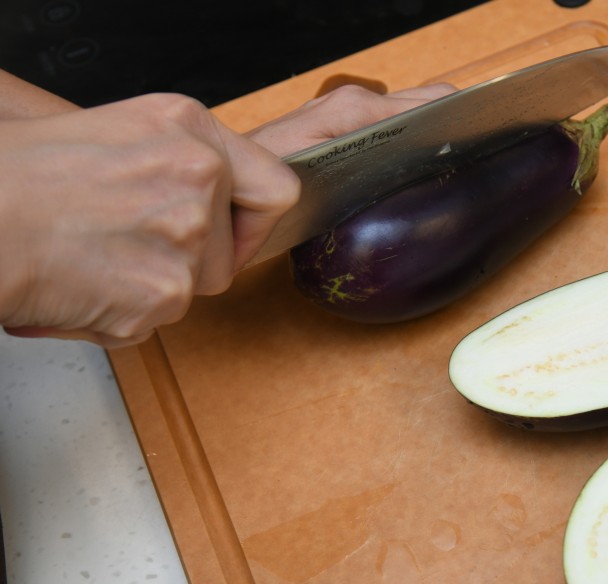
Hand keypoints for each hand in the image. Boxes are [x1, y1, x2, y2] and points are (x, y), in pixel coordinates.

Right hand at [0, 82, 454, 347]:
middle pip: (255, 227)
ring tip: (94, 252)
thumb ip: (192, 166)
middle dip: (210, 238)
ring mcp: (186, 233)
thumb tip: (232, 197)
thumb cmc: (27, 183)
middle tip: (139, 226)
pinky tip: (85, 281)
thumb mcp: (122, 138)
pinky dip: (121, 311)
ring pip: (202, 279)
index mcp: (189, 128)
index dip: (342, 158)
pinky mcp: (166, 291)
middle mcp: (198, 173)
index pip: (295, 156)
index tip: (433, 109)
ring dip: (152, 279)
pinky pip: (162, 315)